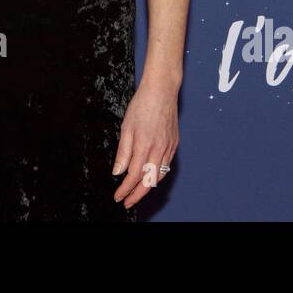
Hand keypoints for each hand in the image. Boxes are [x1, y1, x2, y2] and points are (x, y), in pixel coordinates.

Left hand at [111, 79, 178, 209]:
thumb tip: (118, 172)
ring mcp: (169, 147)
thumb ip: (123, 152)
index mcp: (145, 146)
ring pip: (159, 176)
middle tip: (127, 202)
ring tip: (136, 192)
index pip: (133, 176)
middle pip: (149, 182)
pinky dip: (157, 176)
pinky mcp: (174, 144)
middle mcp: (159, 150)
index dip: (125, 189)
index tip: (118, 197)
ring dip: (147, 187)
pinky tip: (149, 176)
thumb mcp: (126, 127)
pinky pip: (166, 166)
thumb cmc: (143, 105)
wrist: (162, 90)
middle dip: (137, 195)